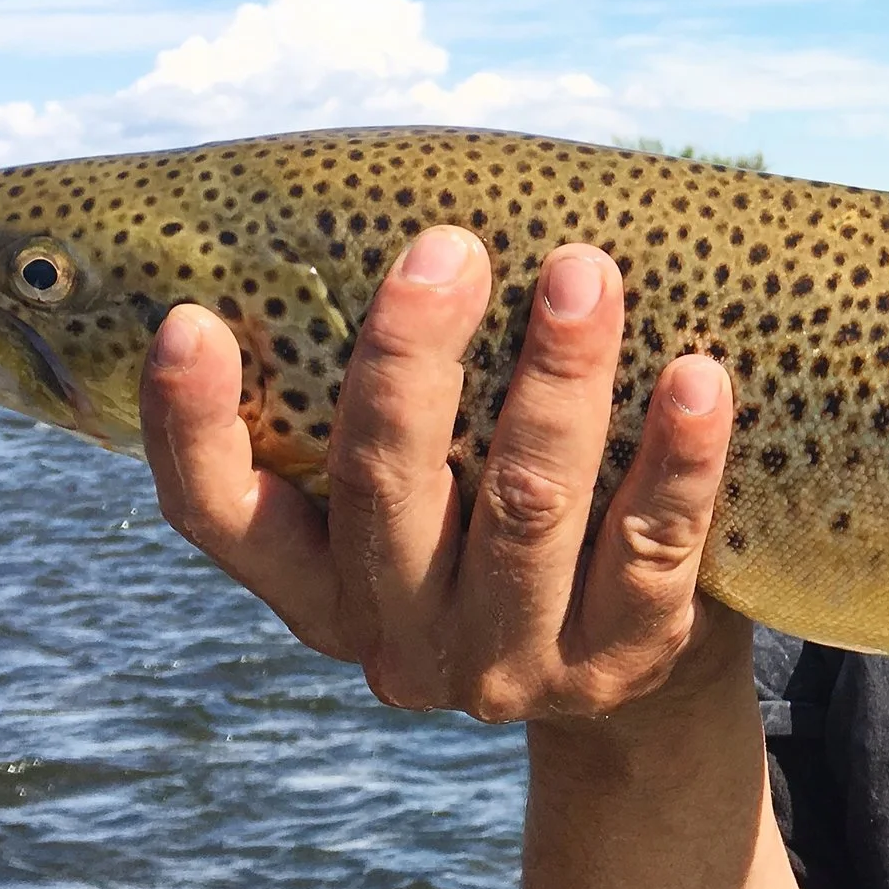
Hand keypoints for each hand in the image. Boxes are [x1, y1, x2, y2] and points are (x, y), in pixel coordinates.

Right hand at [140, 225, 741, 722]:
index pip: (221, 517)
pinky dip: (677, 456)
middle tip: (449, 245)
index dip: (192, 426)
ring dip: (557, 380)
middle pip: (385, 488)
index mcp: (320, 586)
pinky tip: (698, 377)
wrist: (636, 665)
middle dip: (412, 356)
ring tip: (584, 272)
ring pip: (527, 507)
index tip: (191, 319)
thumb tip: (398, 223)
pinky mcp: (623, 661)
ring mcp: (511, 663)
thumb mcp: (429, 490)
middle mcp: (400, 638)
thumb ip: (394, 402)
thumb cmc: (506, 520)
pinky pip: (653, 545)